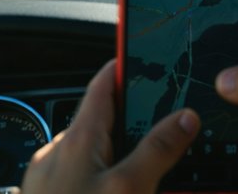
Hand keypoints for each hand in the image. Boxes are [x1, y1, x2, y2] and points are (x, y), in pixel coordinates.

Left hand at [21, 60, 199, 193]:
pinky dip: (115, 182)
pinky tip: (132, 193)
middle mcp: (60, 155)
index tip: (150, 56)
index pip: (103, 83)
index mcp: (78, 138)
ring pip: (100, 157)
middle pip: (106, 123)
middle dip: (139, 124)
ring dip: (129, 158)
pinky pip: (90, 183)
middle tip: (174, 128)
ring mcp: (53, 183)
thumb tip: (185, 116)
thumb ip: (157, 150)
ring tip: (160, 173)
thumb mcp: (127, 190)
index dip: (127, 66)